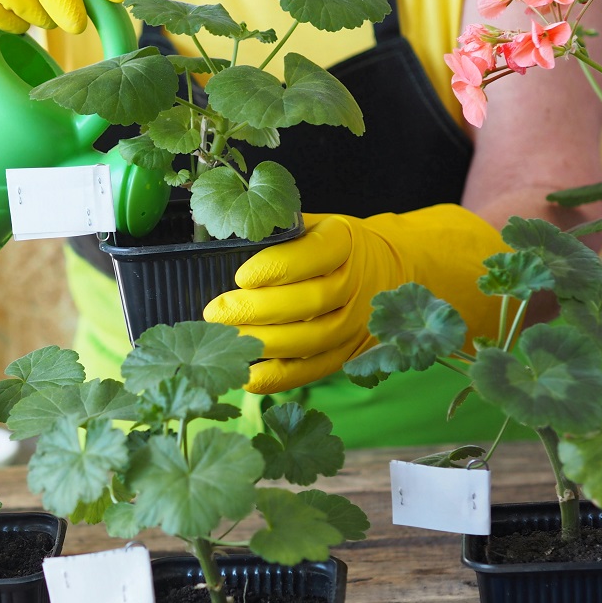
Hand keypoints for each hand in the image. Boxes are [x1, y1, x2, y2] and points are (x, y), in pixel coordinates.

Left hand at [203, 206, 507, 394]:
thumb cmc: (331, 245)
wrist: (387, 268)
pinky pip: (314, 369)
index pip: (312, 255)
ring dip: (264, 344)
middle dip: (257, 310)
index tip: (240, 276)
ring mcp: (356, 322)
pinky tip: (247, 376)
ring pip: (312, 339)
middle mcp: (356, 283)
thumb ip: (279, 235)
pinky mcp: (348, 352)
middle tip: (214, 314)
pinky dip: (280, 377)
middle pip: (309, 302)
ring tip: (225, 342)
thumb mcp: (313, 225)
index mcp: (345, 241)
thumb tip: (226, 243)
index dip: (275, 267)